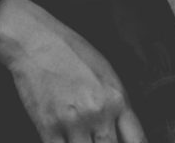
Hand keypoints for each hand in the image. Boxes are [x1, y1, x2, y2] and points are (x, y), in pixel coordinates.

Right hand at [0, 0, 147, 142]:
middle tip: (101, 141)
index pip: (137, 140)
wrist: (38, 42)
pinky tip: (67, 141)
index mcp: (117, 97)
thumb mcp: (106, 73)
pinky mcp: (48, 129)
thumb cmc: (73, 53)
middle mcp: (98, 112)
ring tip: (85, 140)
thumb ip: (117, 104)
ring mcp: (73, 123)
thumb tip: (124, 133)